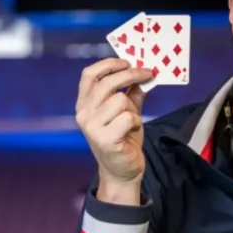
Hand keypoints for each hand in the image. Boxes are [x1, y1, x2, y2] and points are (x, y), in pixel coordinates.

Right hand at [75, 58, 155, 198]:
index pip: (89, 74)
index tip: (127, 61)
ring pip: (120, 100)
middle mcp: (83, 114)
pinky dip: (136, 122)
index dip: (108, 64)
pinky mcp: (105, 139)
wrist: (122, 170)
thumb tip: (144, 72)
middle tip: (149, 73)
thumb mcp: (126, 111)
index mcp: (84, 104)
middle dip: (131, 74)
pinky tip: (132, 132)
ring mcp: (92, 127)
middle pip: (107, 82)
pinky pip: (128, 118)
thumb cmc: (123, 138)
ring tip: (132, 121)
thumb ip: (131, 92)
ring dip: (133, 108)